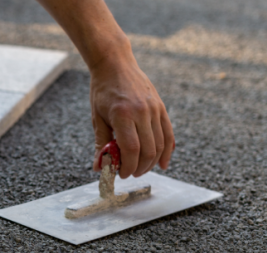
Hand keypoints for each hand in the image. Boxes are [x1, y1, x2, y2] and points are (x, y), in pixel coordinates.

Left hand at [90, 56, 173, 177]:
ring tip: (140, 168)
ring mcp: (154, 109)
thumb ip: (101, 144)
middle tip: (129, 173)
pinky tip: (162, 163)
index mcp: (123, 114)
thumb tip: (99, 168)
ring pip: (160, 145)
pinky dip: (167, 151)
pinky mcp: (161, 107)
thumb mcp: (97, 117)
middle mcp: (142, 112)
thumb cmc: (102, 90)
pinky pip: (168, 134)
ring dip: (152, 162)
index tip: (120, 173)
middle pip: (148, 150)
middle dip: (139, 167)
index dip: (127, 166)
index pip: (131, 149)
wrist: (115, 64)